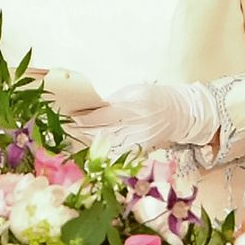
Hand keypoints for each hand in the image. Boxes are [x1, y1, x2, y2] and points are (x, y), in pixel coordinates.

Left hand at [71, 82, 218, 152]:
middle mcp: (135, 125)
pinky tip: (91, 148)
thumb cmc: (153, 98)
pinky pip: (117, 153)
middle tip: (66, 128)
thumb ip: (113, 101)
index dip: (84, 118)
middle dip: (82, 131)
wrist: (179, 113)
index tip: (71, 117)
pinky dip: (103, 151)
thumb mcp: (133, 91)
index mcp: (133, 107)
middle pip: (102, 131)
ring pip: (107, 144)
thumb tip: (90, 107)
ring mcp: (137, 139)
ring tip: (73, 138)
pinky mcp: (139, 149)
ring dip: (89, 141)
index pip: (102, 116)